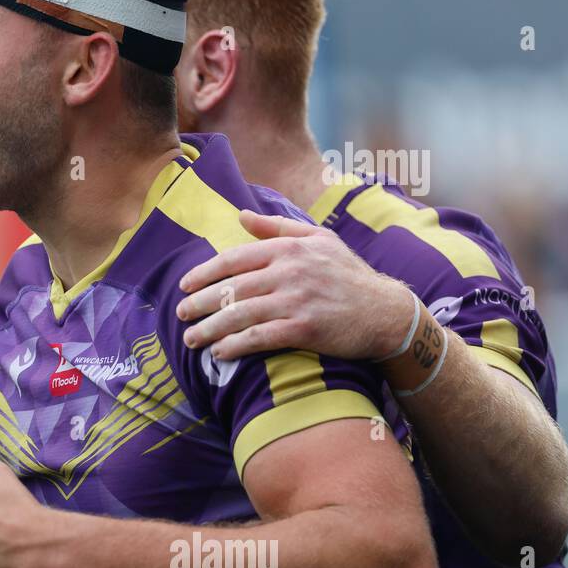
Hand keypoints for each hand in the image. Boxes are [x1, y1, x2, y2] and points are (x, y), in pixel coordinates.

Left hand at [175, 209, 413, 360]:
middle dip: (200, 303)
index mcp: (289, 249)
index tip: (185, 285)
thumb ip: (277, 228)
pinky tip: (219, 352)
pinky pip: (259, 337)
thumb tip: (241, 216)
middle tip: (181, 314)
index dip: (204, 273)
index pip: (234, 259)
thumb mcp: (319, 240)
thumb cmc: (349, 275)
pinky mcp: (304, 329)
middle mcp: (290, 272)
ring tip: (191, 338)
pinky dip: (235, 345)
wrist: (387, 313)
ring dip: (210, 328)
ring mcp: (297, 301)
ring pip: (240, 314)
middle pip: (232, 288)